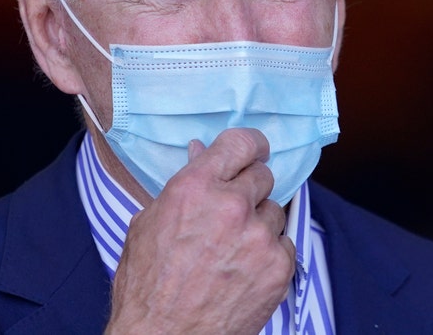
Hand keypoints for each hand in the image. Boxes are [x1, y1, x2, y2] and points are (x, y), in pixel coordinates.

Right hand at [104, 128, 295, 334]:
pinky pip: (285, 243)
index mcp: (195, 188)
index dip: (251, 145)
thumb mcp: (147, 226)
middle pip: (262, 175)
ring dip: (259, 224)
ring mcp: (259, 237)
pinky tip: (244, 269)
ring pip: (275, 211)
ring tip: (232, 250)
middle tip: (234, 211)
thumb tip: (201, 154)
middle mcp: (231, 206)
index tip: (255, 151)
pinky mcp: (278, 266)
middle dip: (250, 189)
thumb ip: (181, 187)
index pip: (240, 143)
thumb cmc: (148, 289)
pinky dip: (269, 254)